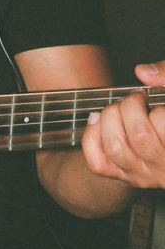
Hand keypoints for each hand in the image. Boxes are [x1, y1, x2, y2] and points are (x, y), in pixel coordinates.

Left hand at [81, 61, 164, 189]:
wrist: (163, 141)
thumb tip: (142, 72)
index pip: (164, 124)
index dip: (157, 107)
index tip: (150, 97)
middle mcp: (163, 170)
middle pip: (140, 138)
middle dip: (130, 107)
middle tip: (135, 98)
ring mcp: (140, 176)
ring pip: (116, 148)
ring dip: (110, 117)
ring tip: (118, 107)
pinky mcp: (119, 176)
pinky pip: (98, 162)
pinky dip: (91, 136)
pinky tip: (97, 119)